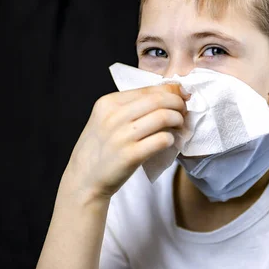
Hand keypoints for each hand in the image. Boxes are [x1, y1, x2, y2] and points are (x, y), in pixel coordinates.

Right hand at [64, 83, 188, 200]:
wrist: (85, 179)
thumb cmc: (100, 148)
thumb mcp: (105, 119)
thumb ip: (130, 107)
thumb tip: (167, 94)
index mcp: (108, 103)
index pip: (148, 89)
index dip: (171, 92)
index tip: (181, 98)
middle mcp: (114, 117)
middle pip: (159, 100)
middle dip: (178, 104)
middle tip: (184, 112)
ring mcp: (122, 136)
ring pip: (163, 117)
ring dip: (178, 121)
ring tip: (179, 127)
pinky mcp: (130, 155)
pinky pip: (161, 140)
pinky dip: (171, 139)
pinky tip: (169, 142)